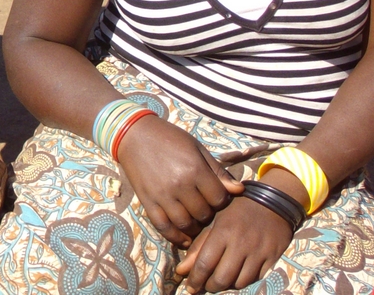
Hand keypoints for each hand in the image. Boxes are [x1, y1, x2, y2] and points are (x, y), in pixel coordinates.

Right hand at [117, 116, 243, 246]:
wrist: (134, 134)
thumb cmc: (169, 138)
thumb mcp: (197, 148)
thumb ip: (218, 171)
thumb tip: (239, 190)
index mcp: (195, 170)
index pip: (219, 199)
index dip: (223, 201)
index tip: (218, 198)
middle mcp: (180, 185)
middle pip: (203, 214)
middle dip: (208, 214)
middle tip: (206, 209)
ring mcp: (162, 195)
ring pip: (185, 224)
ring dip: (194, 227)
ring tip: (196, 222)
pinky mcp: (147, 201)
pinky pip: (162, 226)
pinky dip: (175, 237)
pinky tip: (184, 239)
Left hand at [176, 195, 292, 291]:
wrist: (271, 200)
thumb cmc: (236, 209)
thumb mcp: (214, 220)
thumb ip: (199, 245)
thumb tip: (182, 270)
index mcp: (223, 232)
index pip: (205, 264)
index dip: (195, 279)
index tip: (190, 287)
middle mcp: (241, 244)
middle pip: (222, 278)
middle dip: (210, 286)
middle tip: (205, 286)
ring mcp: (258, 252)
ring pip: (240, 282)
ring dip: (227, 285)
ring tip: (220, 280)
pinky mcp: (272, 257)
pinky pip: (256, 278)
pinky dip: (244, 280)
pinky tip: (237, 276)